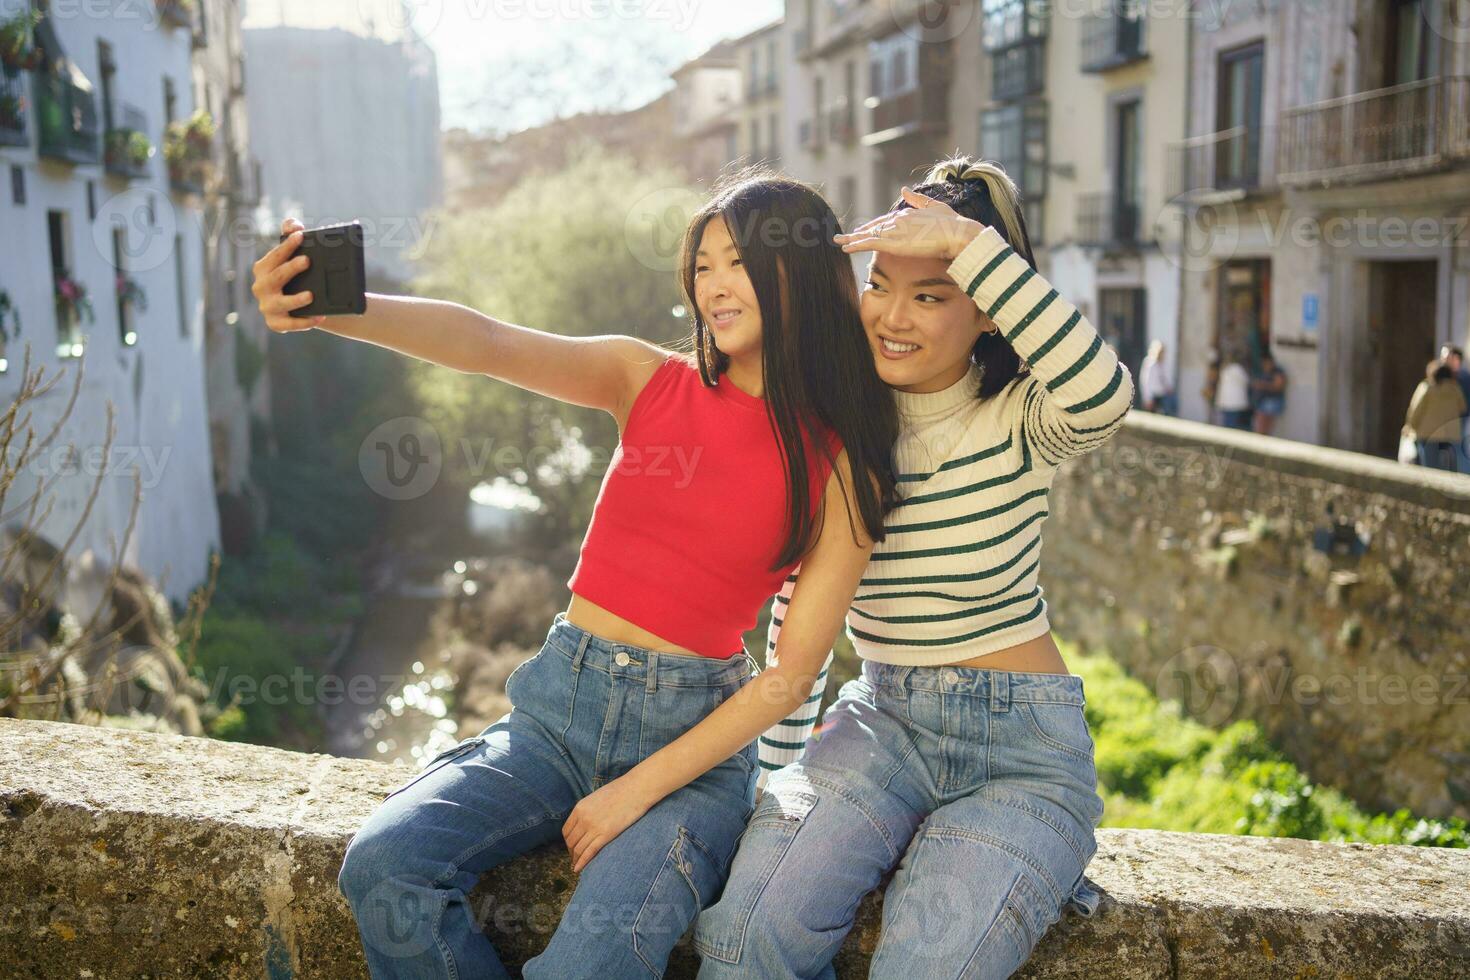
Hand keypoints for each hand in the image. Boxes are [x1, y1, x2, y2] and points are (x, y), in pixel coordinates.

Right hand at [251, 217, 323, 331]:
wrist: (303, 304)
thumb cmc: (296, 274)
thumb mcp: (292, 253)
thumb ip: (290, 233)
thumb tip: (292, 225)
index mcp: (263, 269)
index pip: (275, 255)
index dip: (287, 246)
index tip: (300, 236)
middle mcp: (261, 287)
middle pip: (276, 277)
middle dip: (290, 268)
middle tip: (307, 261)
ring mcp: (267, 306)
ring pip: (281, 303)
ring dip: (295, 299)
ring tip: (311, 295)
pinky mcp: (276, 323)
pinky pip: (290, 324)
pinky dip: (304, 322)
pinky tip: (319, 316)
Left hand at [562, 775, 656, 872]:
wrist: (637, 788)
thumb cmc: (622, 791)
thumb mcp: (598, 797)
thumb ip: (589, 810)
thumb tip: (587, 821)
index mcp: (580, 807)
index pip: (566, 831)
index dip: (568, 842)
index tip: (572, 848)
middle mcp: (583, 818)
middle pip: (571, 841)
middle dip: (571, 852)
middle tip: (575, 859)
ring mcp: (594, 826)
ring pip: (578, 849)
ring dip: (576, 859)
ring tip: (577, 866)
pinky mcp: (606, 834)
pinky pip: (589, 852)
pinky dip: (582, 862)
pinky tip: (578, 869)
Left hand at [834, 187, 984, 260]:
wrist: (957, 232)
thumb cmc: (952, 223)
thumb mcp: (935, 207)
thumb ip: (918, 199)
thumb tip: (904, 189)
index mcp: (907, 213)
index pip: (885, 220)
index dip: (873, 226)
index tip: (863, 229)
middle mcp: (898, 219)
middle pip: (874, 226)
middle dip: (859, 231)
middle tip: (845, 235)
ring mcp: (895, 230)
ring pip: (868, 234)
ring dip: (852, 238)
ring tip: (838, 240)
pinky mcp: (894, 242)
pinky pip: (870, 243)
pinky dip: (856, 245)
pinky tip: (846, 247)